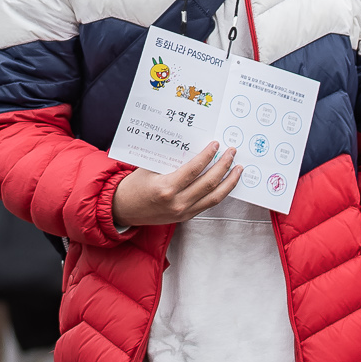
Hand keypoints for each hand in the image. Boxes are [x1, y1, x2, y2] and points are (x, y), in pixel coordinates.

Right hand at [111, 143, 240, 227]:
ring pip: (214, 197)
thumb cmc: (134, 186)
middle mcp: (177, 202)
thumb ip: (170, 159)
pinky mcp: (186, 217)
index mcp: (166, 188)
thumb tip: (192, 145)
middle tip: (231, 152)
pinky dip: (220, 192)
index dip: (207, 155)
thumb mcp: (149, 168)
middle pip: (209, 183)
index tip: (216, 144)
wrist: (123, 210)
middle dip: (224, 166)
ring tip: (238, 168)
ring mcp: (183, 212)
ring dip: (229, 181)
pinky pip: (208, 204)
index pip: (194, 169)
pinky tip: (226, 182)